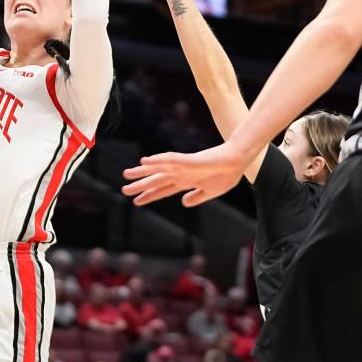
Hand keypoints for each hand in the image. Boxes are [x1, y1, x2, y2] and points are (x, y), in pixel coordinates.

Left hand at [122, 139, 259, 206]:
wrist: (238, 162)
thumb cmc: (226, 174)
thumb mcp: (210, 192)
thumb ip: (196, 197)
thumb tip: (184, 202)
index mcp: (186, 182)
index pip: (163, 190)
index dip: (149, 196)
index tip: (137, 201)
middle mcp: (181, 174)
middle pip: (156, 180)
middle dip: (140, 185)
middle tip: (123, 189)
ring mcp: (183, 167)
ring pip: (158, 169)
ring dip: (142, 172)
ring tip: (126, 174)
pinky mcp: (189, 160)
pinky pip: (170, 159)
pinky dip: (157, 160)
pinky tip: (145, 160)